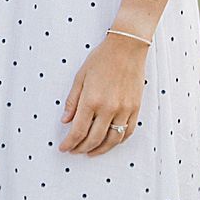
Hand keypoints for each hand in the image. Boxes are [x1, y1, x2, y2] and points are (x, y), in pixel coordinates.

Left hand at [59, 33, 147, 155]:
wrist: (127, 47)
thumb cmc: (102, 58)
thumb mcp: (80, 77)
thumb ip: (72, 101)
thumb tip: (65, 121)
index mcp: (91, 100)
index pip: (78, 131)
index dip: (69, 143)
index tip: (64, 148)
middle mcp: (108, 108)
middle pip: (94, 139)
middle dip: (81, 148)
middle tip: (74, 151)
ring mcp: (124, 109)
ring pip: (112, 140)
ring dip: (100, 149)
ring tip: (91, 152)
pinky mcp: (135, 108)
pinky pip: (128, 132)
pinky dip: (118, 141)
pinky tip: (110, 142)